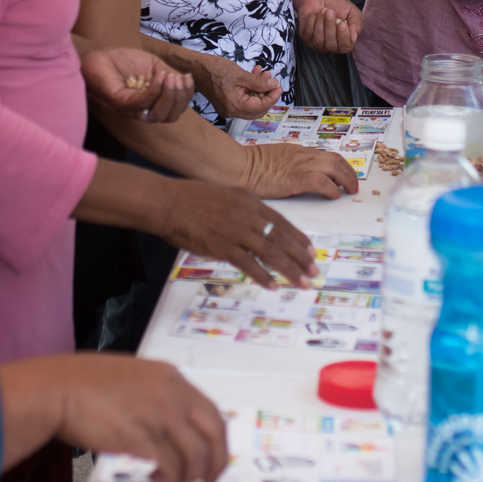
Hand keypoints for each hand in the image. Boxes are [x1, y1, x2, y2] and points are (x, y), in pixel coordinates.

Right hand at [0, 354, 226, 481]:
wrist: (58, 389)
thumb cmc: (85, 384)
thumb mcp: (133, 377)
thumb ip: (158, 395)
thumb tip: (173, 423)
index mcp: (171, 378)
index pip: (211, 411)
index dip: (217, 439)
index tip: (214, 456)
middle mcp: (172, 394)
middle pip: (214, 432)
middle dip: (216, 461)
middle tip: (209, 480)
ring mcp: (158, 415)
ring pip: (195, 454)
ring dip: (189, 474)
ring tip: (173, 481)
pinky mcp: (140, 437)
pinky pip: (170, 465)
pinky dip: (168, 478)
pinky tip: (155, 478)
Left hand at [82, 48, 194, 123]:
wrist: (101, 55)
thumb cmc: (126, 61)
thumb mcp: (155, 65)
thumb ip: (170, 74)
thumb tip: (186, 81)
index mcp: (154, 104)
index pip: (176, 109)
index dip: (186, 96)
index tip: (188, 77)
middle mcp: (144, 111)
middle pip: (170, 116)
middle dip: (179, 98)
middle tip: (179, 79)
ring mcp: (132, 109)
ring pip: (158, 115)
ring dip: (169, 96)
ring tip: (170, 78)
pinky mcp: (120, 103)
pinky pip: (141, 103)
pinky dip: (154, 90)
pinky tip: (159, 76)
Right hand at [159, 180, 316, 288]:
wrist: (170, 203)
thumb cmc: (192, 199)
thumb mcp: (225, 196)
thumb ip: (243, 210)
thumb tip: (255, 226)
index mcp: (250, 202)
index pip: (281, 222)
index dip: (298, 238)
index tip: (310, 251)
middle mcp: (248, 215)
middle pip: (281, 239)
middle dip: (300, 257)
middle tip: (313, 271)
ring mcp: (237, 231)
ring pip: (271, 252)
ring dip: (289, 269)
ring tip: (301, 281)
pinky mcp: (223, 246)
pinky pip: (248, 263)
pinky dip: (262, 276)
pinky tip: (272, 285)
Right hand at [192, 54, 281, 119]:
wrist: (195, 68)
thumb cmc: (214, 69)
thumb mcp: (241, 74)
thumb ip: (259, 82)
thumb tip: (274, 85)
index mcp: (235, 106)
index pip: (261, 106)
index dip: (272, 96)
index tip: (278, 86)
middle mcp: (231, 112)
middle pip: (257, 110)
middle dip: (267, 95)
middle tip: (272, 82)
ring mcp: (228, 109)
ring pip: (251, 104)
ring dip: (259, 90)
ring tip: (264, 74)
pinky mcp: (226, 104)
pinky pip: (243, 101)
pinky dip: (250, 90)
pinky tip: (254, 76)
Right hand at [244, 143, 358, 198]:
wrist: (241, 166)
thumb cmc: (251, 166)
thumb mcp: (276, 159)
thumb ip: (289, 164)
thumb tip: (296, 174)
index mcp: (298, 151)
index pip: (327, 155)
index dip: (341, 165)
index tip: (346, 175)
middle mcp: (304, 156)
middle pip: (336, 160)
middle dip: (349, 172)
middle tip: (353, 185)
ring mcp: (301, 166)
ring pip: (334, 168)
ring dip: (346, 180)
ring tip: (349, 191)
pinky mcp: (297, 179)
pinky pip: (323, 182)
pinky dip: (332, 189)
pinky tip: (333, 196)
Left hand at [294, 0, 361, 53]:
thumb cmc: (337, 5)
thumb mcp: (352, 11)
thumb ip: (356, 24)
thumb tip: (354, 38)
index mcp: (344, 41)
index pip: (345, 48)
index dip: (343, 37)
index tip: (342, 23)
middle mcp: (331, 46)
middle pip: (331, 46)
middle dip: (330, 27)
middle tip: (330, 12)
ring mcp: (318, 44)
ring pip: (319, 40)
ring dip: (321, 23)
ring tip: (323, 11)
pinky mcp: (306, 38)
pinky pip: (309, 34)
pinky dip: (312, 21)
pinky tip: (314, 14)